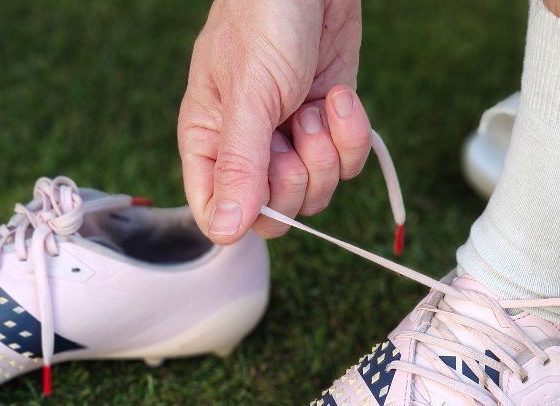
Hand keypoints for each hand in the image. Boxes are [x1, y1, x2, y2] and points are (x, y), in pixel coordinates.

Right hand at [178, 0, 373, 241]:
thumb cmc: (262, 20)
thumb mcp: (249, 97)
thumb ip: (239, 165)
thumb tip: (225, 230)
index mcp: (210, 142)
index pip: (217, 213)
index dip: (245, 215)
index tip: (265, 190)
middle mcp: (248, 148)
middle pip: (276, 213)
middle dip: (295, 178)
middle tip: (292, 132)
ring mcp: (291, 138)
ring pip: (315, 192)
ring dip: (325, 153)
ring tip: (313, 105)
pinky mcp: (328, 124)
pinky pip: (346, 162)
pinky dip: (350, 134)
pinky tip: (337, 96)